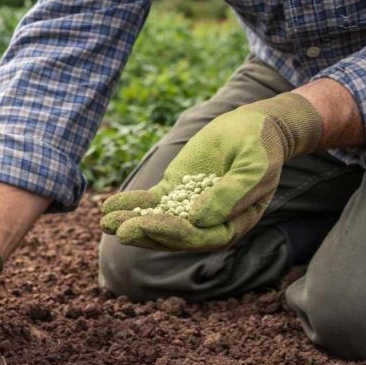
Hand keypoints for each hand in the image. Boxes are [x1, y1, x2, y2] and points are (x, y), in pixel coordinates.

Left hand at [100, 92, 322, 250]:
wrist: (253, 127)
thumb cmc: (261, 149)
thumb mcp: (253, 169)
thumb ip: (229, 195)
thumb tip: (197, 219)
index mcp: (229, 226)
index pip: (196, 236)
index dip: (171, 232)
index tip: (147, 224)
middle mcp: (205, 224)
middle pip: (169, 234)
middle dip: (142, 232)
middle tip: (118, 229)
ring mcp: (186, 208)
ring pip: (154, 219)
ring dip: (129, 221)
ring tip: (104, 221)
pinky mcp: (173, 191)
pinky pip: (148, 202)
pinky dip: (129, 204)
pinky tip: (107, 206)